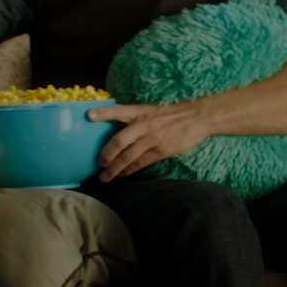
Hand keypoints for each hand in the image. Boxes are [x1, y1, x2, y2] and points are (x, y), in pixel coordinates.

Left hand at [88, 103, 211, 181]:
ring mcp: (152, 138)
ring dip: (114, 168)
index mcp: (141, 111)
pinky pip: (140, 162)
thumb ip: (137, 118)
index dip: (103, 112)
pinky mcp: (161, 150)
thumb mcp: (153, 110)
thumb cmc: (174, 113)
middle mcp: (144, 124)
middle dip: (106, 153)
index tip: (88, 115)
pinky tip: (122, 174)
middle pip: (119, 140)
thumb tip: (117, 128)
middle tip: (98, 162)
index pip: (118, 110)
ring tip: (105, 177)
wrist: (198, 116)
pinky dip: (129, 170)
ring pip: (128, 156)